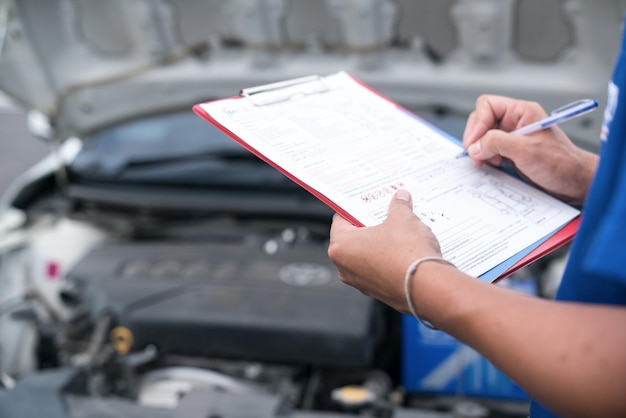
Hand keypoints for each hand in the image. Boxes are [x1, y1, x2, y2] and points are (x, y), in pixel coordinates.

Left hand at [327, 190, 441, 312]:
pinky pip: (379, 270)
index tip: (369, 203)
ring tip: (401, 232)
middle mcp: (345, 268)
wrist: (427, 288)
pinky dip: (389, 261)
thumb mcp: (403, 219)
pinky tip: (406, 251)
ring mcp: (361, 283)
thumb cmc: (407, 255)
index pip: (341, 219)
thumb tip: (400, 198)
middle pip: (355, 238)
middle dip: (371, 226)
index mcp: (340, 246)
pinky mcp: (378, 292)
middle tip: (387, 214)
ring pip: (368, 255)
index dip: (357, 208)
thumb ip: (399, 206)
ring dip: (381, 244)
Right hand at [463, 95, 597, 203]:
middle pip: (482, 120)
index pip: (488, 106)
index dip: (477, 123)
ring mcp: (513, 136)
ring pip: (483, 136)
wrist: (574, 182)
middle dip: (476, 138)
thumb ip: (497, 143)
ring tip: (486, 161)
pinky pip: (490, 148)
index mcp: (522, 112)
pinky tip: (493, 164)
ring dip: (480, 149)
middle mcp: (516, 121)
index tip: (474, 143)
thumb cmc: (561, 163)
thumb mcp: (526, 150)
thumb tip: (474, 146)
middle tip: (476, 155)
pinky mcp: (511, 151)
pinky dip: (486, 157)